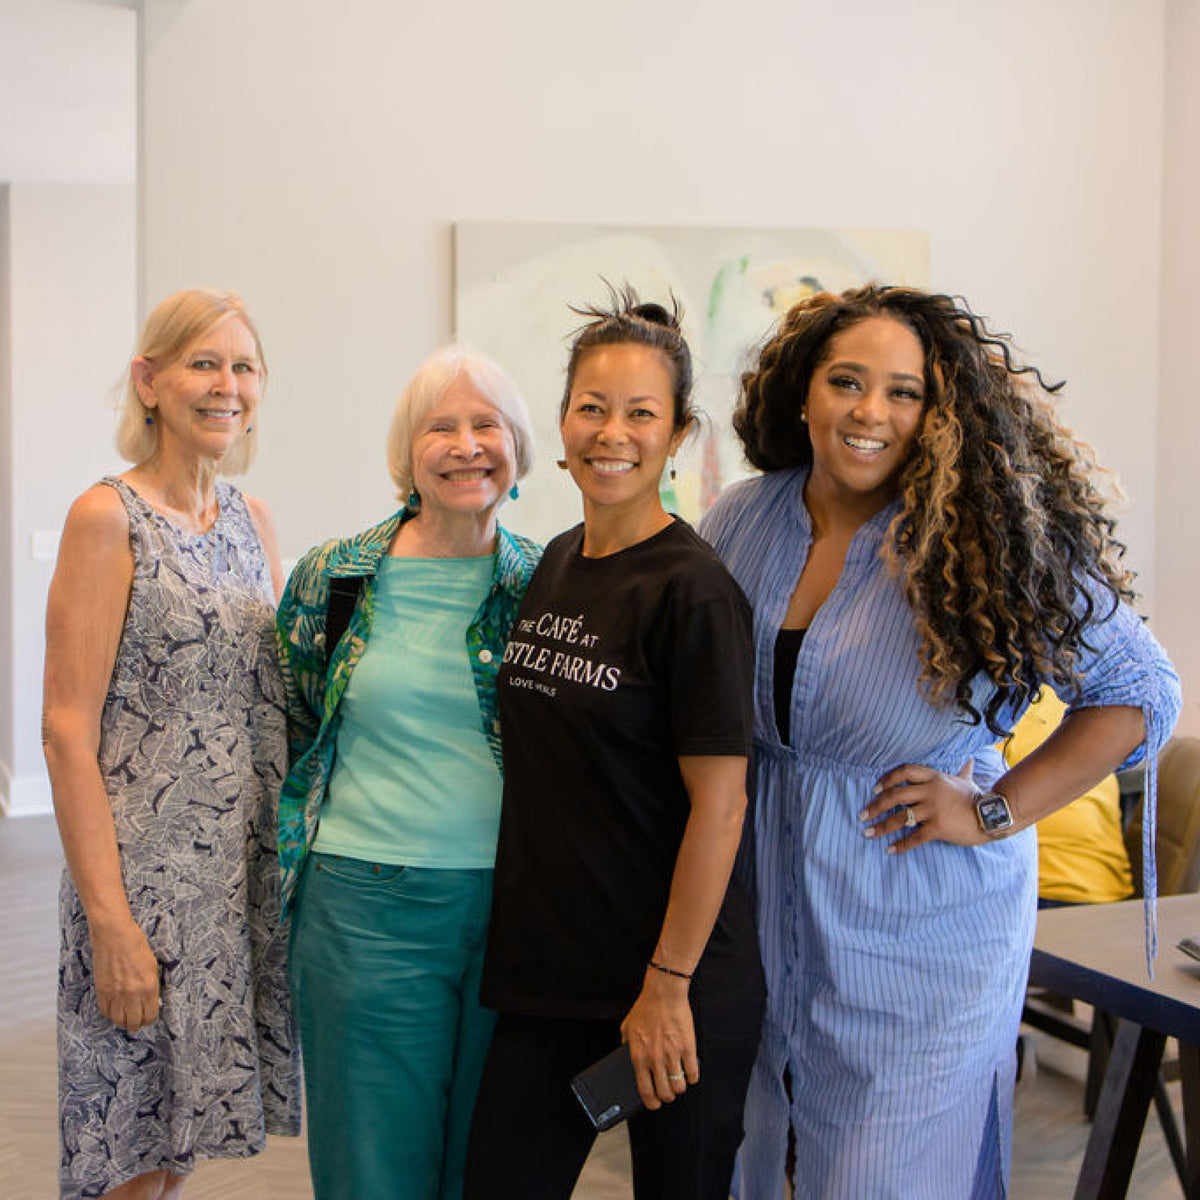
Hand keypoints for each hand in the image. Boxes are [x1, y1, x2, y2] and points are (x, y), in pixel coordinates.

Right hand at [90, 919, 160, 1030]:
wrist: (114, 935)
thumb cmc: (137, 945)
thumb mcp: (152, 965)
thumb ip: (152, 985)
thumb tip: (151, 1000)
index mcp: (149, 986)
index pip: (150, 1015)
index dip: (150, 1020)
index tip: (149, 1018)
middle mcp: (132, 993)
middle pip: (133, 1022)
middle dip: (136, 1024)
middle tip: (137, 1023)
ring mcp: (115, 993)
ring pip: (118, 1020)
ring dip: (122, 1022)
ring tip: (126, 1019)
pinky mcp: (101, 990)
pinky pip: (105, 1011)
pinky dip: (110, 1013)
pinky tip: (114, 1010)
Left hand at [620, 970, 698, 1109]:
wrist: (663, 993)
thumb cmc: (645, 1008)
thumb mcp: (627, 1027)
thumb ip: (625, 1045)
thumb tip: (625, 1056)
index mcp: (639, 1056)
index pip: (645, 1091)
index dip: (652, 1103)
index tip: (655, 1104)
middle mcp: (655, 1059)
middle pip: (665, 1093)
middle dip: (667, 1096)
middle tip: (668, 1091)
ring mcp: (672, 1055)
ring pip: (679, 1087)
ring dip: (680, 1088)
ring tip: (679, 1082)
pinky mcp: (688, 1048)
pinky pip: (693, 1074)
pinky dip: (692, 1077)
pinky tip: (690, 1073)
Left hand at [859, 760, 984, 853]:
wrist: (992, 815)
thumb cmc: (977, 799)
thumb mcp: (966, 781)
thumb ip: (963, 771)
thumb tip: (970, 760)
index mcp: (934, 777)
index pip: (903, 772)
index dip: (886, 779)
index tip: (875, 789)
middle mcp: (930, 791)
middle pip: (894, 796)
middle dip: (875, 806)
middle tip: (862, 815)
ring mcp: (933, 809)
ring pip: (900, 818)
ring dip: (881, 826)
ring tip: (868, 833)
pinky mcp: (938, 827)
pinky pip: (914, 837)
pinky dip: (900, 845)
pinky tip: (890, 850)